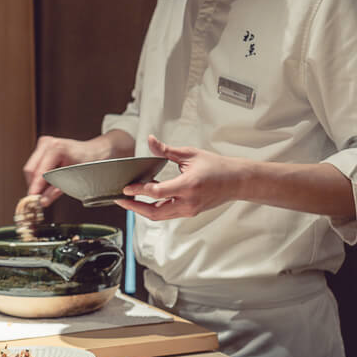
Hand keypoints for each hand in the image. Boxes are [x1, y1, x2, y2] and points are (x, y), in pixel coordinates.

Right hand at [23, 136, 111, 205]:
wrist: (95, 151)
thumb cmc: (90, 162)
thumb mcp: (74, 179)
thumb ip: (55, 191)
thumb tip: (43, 201)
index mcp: (56, 148)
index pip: (38, 172)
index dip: (35, 188)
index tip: (32, 200)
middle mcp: (47, 144)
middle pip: (30, 170)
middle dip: (34, 185)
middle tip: (39, 199)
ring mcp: (44, 144)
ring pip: (31, 169)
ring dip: (36, 181)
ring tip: (48, 189)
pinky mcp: (42, 148)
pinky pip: (35, 166)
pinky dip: (39, 176)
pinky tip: (49, 181)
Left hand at [115, 135, 250, 219]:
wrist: (236, 181)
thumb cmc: (216, 166)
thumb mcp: (190, 154)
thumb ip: (166, 150)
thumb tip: (150, 140)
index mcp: (188, 185)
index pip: (157, 192)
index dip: (139, 190)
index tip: (126, 188)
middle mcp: (188, 202)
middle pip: (154, 212)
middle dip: (134, 207)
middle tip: (120, 200)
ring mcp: (189, 210)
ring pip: (160, 216)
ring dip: (142, 210)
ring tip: (129, 201)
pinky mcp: (189, 212)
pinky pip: (167, 214)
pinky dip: (154, 209)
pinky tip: (145, 201)